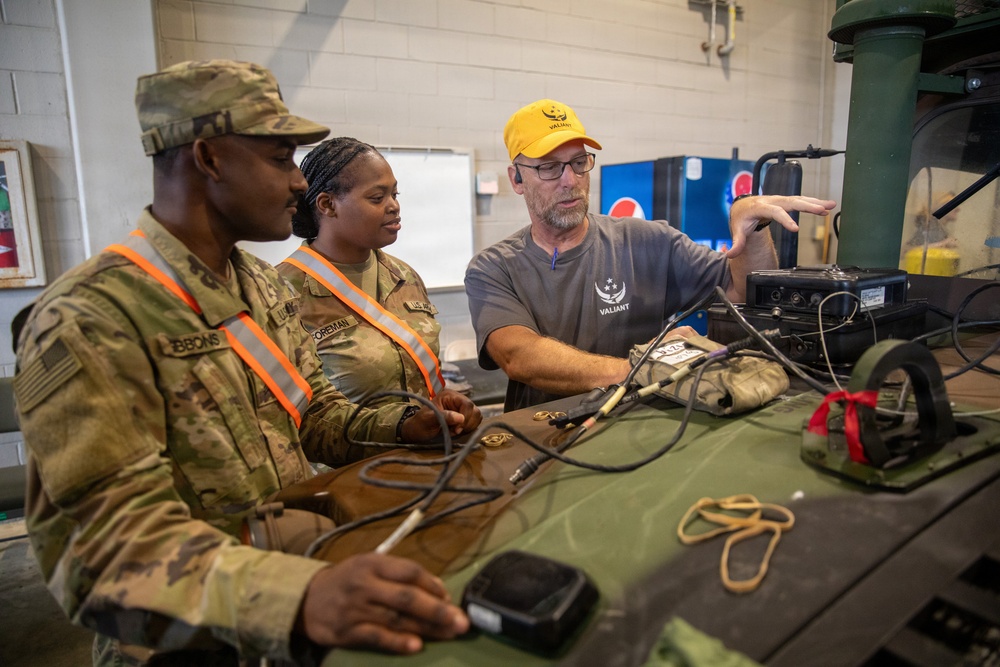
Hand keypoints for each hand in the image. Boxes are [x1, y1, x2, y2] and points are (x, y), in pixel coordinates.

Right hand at [298, 553, 468, 653]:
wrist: (306, 600)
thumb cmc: (348, 581)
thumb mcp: (369, 566)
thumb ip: (400, 574)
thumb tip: (438, 590)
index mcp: (372, 563)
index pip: (409, 571)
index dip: (433, 585)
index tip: (450, 598)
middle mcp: (365, 584)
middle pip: (407, 597)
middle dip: (438, 610)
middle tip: (462, 622)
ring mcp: (355, 609)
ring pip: (397, 619)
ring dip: (427, 628)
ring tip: (450, 634)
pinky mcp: (347, 632)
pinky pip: (377, 637)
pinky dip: (398, 642)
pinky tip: (417, 646)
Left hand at [401, 389, 482, 441]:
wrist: (416, 430)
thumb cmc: (420, 424)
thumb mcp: (429, 419)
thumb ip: (444, 417)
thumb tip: (461, 418)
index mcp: (449, 396)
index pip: (467, 404)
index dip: (465, 418)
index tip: (457, 429)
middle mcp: (458, 400)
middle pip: (474, 410)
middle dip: (467, 423)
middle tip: (454, 430)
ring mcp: (461, 408)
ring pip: (476, 416)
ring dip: (467, 426)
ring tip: (454, 430)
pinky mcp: (463, 417)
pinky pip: (473, 422)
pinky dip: (467, 428)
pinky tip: (456, 430)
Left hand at [727, 195, 835, 256]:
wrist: (742, 206)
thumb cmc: (742, 218)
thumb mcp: (738, 230)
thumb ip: (736, 243)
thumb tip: (730, 254)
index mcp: (760, 207)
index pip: (774, 212)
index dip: (785, 220)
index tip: (795, 229)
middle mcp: (772, 200)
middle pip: (792, 202)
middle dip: (808, 206)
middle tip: (822, 210)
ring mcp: (780, 200)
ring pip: (799, 199)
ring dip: (815, 202)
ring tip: (831, 206)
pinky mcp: (786, 201)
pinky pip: (801, 201)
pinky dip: (814, 203)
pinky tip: (826, 207)